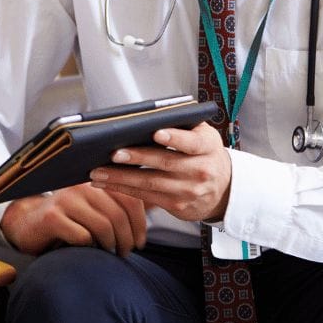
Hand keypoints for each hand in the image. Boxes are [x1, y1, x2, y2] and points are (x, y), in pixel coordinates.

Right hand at [0, 182, 146, 255]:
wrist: (27, 224)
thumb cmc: (68, 219)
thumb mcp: (94, 208)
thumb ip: (119, 205)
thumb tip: (157, 204)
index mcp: (96, 181)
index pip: (129, 198)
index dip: (140, 223)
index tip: (140, 242)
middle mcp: (81, 186)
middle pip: (117, 214)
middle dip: (127, 238)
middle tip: (126, 252)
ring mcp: (65, 200)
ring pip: (102, 226)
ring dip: (112, 245)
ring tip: (112, 253)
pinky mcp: (52, 217)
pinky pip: (83, 237)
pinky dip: (91, 247)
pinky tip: (90, 251)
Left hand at [90, 121, 231, 221]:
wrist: (224, 189)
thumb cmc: (205, 154)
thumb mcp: (204, 135)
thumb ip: (182, 125)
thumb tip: (147, 116)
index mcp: (207, 147)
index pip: (192, 141)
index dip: (174, 138)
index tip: (156, 133)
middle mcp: (201, 170)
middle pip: (165, 163)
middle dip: (137, 158)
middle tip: (113, 153)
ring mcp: (189, 190)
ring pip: (150, 183)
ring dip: (121, 177)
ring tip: (98, 171)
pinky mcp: (177, 206)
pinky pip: (146, 197)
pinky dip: (123, 189)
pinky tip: (106, 182)